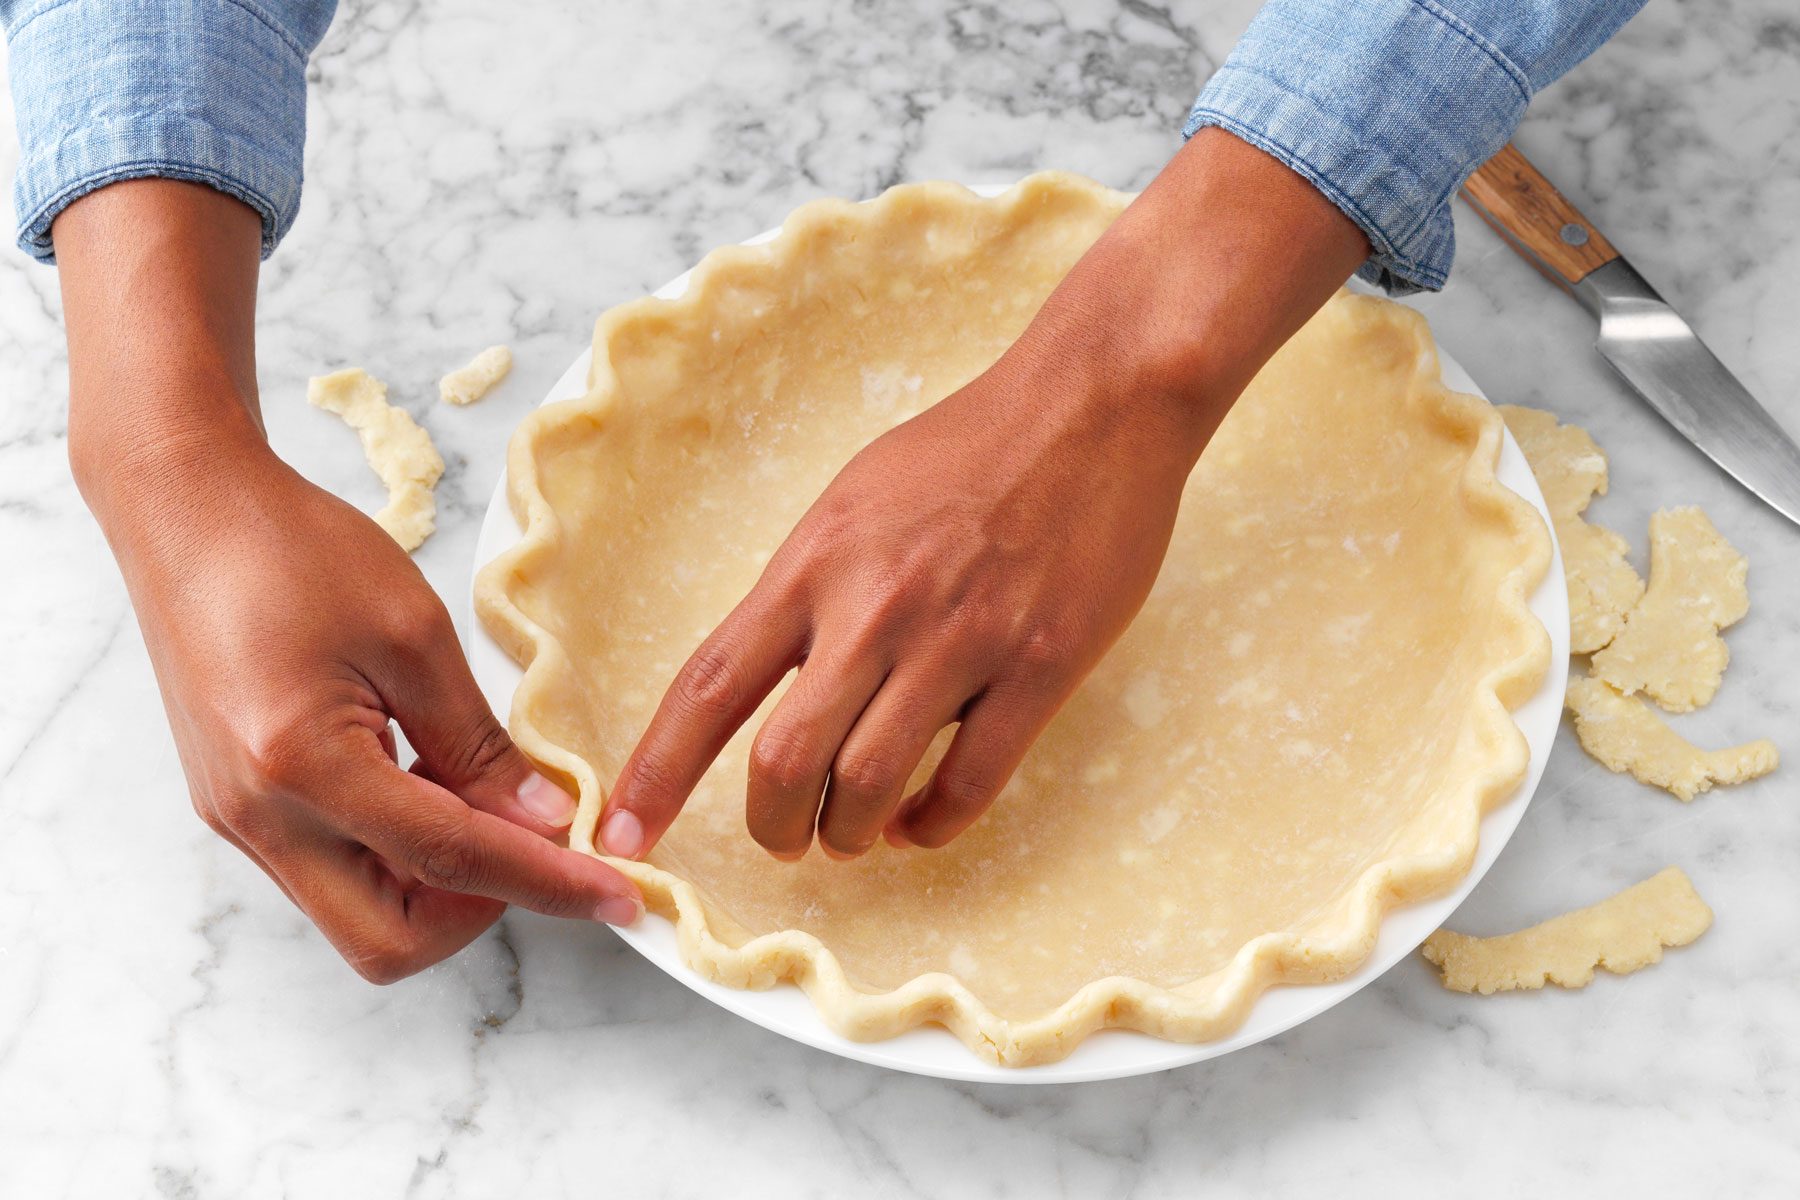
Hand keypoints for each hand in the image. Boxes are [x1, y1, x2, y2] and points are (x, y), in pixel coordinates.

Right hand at [99, 439, 644, 980]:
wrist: (187, 512)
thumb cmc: (293, 549)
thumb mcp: (413, 634)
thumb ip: (479, 743)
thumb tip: (543, 820)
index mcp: (301, 766)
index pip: (452, 862)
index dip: (548, 884)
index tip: (619, 896)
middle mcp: (259, 818)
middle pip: (388, 941)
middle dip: (479, 911)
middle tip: (536, 841)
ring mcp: (240, 821)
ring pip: (360, 914)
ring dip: (439, 882)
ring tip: (481, 792)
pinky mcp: (240, 808)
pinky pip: (333, 871)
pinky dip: (398, 852)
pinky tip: (429, 783)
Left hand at [597, 129, 1369, 860]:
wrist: (1091, 402)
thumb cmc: (968, 448)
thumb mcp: (854, 500)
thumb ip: (810, 589)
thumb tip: (771, 675)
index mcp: (816, 563)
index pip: (709, 687)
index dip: (654, 773)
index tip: (618, 833)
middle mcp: (875, 608)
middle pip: (785, 764)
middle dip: (772, 829)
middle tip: (786, 837)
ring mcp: (961, 640)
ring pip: (872, 788)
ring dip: (851, 835)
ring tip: (856, 831)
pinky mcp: (1041, 665)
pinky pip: (970, 784)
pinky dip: (934, 826)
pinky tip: (925, 820)